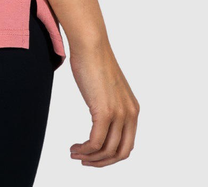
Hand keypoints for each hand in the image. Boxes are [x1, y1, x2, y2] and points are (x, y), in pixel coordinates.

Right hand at [68, 44, 139, 167]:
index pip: (126, 145)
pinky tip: (74, 147)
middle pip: (120, 153)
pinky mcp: (105, 112)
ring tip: (74, 153)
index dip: (110, 156)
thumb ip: (108, 104)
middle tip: (83, 160)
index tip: (93, 155)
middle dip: (101, 162)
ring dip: (89, 157)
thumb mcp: (107, 89)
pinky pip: (95, 142)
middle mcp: (130, 114)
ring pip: (106, 151)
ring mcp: (119, 113)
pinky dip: (85, 150)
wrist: (90, 44)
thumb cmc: (93, 61)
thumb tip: (100, 117)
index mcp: (133, 110)